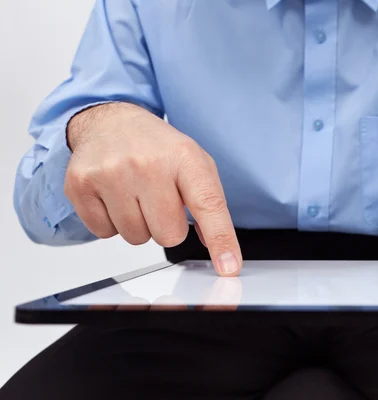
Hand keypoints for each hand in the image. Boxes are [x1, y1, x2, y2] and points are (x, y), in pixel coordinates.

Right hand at [65, 102, 240, 275]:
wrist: (111, 121)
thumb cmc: (157, 147)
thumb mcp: (194, 164)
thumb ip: (210, 204)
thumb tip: (220, 249)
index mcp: (184, 157)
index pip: (208, 205)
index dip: (220, 239)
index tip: (228, 266)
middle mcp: (147, 163)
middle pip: (168, 235)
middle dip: (167, 226)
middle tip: (159, 200)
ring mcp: (110, 173)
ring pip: (136, 238)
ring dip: (139, 225)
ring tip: (136, 194)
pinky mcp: (80, 185)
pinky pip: (104, 233)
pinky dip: (112, 222)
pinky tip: (114, 196)